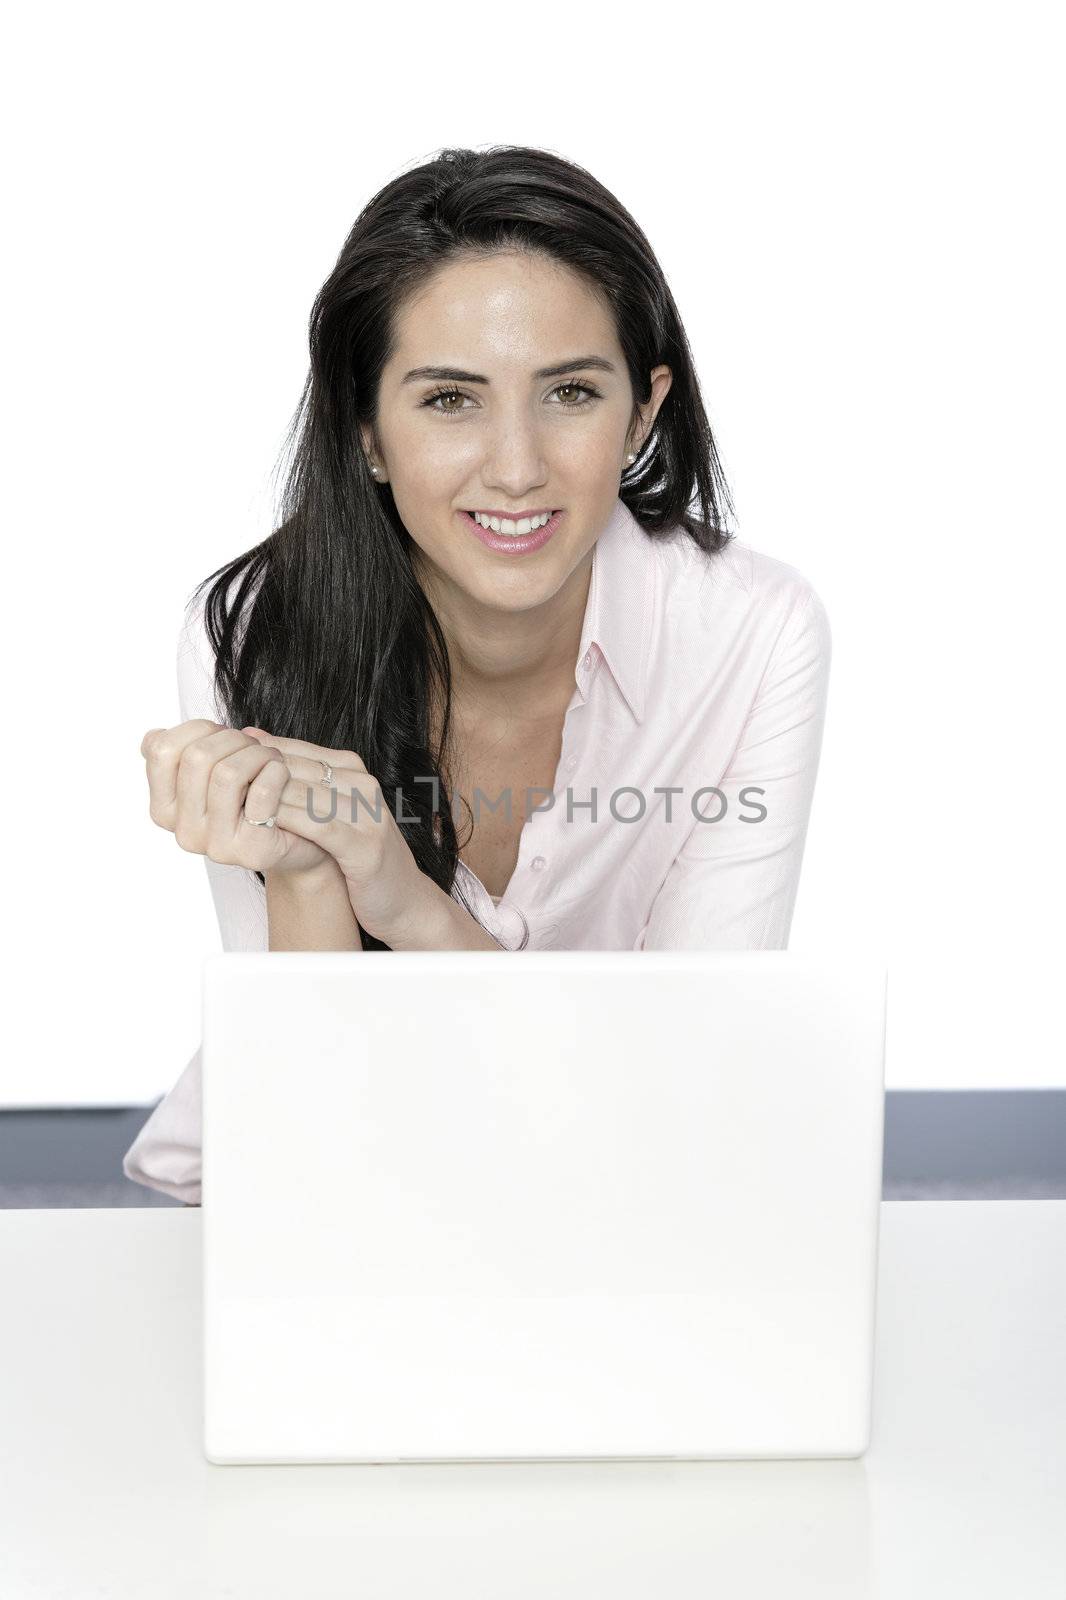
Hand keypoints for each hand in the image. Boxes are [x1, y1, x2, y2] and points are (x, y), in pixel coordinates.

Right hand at [141, 720, 332, 876]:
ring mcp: (215, 846)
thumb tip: (154, 736)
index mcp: (165, 808)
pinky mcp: (251, 851)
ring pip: (228, 773)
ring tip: (272, 758)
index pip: (161, 750)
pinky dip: (276, 771)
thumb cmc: (254, 795)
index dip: (198, 729)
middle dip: (234, 739)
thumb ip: (184, 753)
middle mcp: (184, 831)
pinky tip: (282, 773)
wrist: (299, 835)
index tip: (223, 734)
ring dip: (258, 754)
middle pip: (197, 757)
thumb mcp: (214, 770)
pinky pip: (262, 793)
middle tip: (256, 747)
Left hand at [241, 727, 430, 943]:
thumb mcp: (330, 810)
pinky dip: (286, 822)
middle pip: (295, 769)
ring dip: (263, 798)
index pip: (293, 750)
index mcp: (352, 771)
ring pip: (303, 793)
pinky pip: (317, 825)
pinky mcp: (365, 845)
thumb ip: (297, 779)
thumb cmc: (360, 856)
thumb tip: (250, 737)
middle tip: (215, 783)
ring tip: (229, 804)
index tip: (222, 766)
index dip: (255, 758)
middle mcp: (362, 785)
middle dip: (253, 776)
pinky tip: (261, 824)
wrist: (404, 900)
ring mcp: (367, 813)